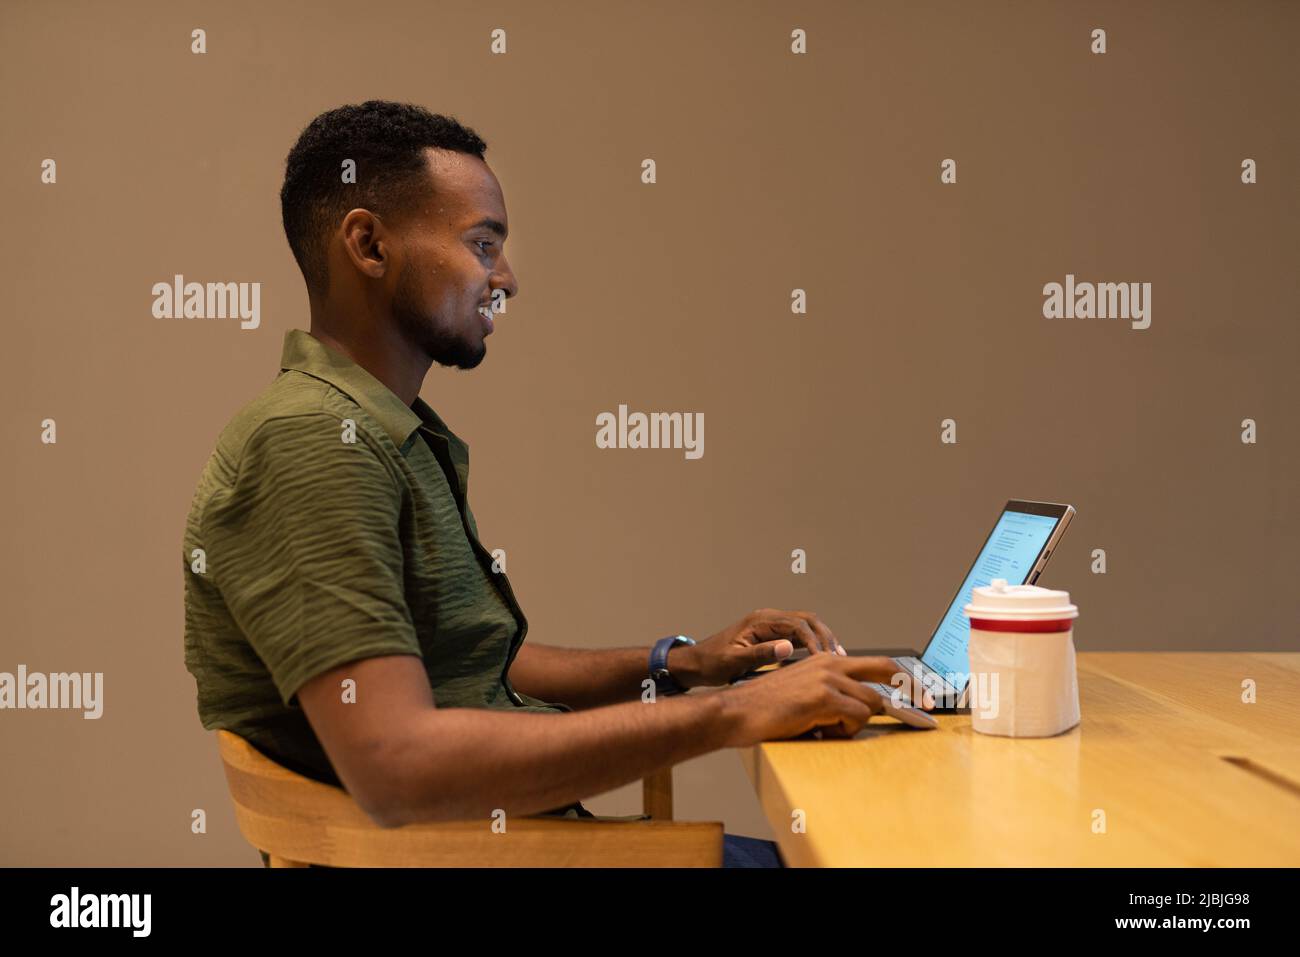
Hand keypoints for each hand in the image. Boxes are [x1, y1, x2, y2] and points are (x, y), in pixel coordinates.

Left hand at [669, 608, 847, 688]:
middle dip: (825, 636)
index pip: (797, 624)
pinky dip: (812, 643)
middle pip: (806, 619)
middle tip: (838, 657)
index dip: (814, 641)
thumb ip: (761, 654)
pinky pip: (797, 634)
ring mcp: (769, 625)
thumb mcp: (734, 662)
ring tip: (837, 658)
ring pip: (805, 625)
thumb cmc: (711, 663)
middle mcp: (767, 619)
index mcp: (760, 621)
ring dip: (821, 639)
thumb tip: (788, 648)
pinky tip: (821, 658)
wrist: (696, 663)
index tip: (824, 660)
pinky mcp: (770, 635)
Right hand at [717, 654, 927, 745]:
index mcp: (827, 660)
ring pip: (870, 704)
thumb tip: (862, 711)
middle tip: (927, 714)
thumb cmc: (767, 708)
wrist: (737, 711)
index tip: (924, 696)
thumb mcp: (805, 693)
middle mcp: (831, 663)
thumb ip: (834, 694)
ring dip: (854, 723)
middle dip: (912, 692)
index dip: (905, 679)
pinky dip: (842, 730)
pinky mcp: (824, 697)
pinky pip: (854, 719)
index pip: (878, 663)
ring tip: (824, 727)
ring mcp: (828, 678)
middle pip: (887, 671)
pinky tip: (816, 729)